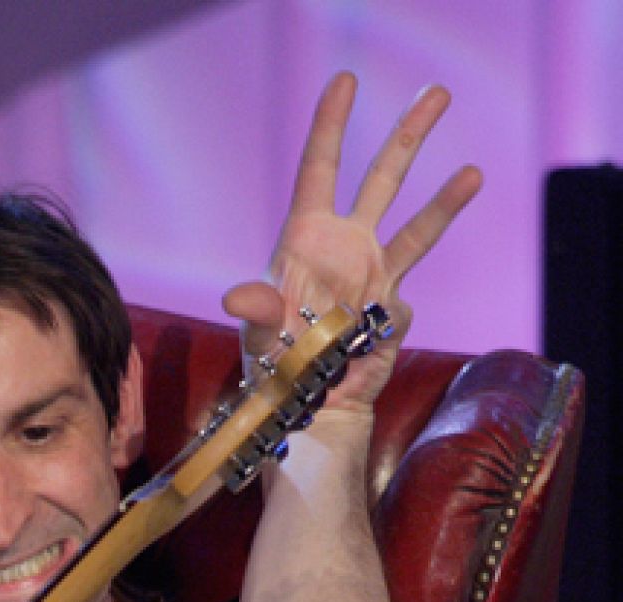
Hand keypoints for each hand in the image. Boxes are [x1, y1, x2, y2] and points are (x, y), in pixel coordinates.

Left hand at [223, 72, 481, 412]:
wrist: (309, 407)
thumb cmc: (274, 368)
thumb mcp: (259, 336)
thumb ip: (257, 311)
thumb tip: (240, 295)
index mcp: (304, 239)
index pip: (320, 169)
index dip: (332, 125)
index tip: (346, 82)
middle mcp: (343, 246)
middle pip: (380, 179)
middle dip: (407, 135)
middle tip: (438, 93)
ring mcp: (372, 273)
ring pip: (414, 224)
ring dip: (445, 198)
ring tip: (474, 170)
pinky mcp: (393, 306)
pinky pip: (401, 306)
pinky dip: (388, 323)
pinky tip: (366, 343)